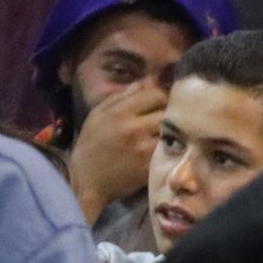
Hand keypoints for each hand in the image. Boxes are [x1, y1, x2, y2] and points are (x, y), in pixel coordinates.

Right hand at [67, 80, 166, 224]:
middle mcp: (133, 128)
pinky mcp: (151, 165)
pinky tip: (171, 146)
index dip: (161, 96)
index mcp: (119, 112)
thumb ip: (121, 96)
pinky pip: (171, 149)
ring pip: (173, 129)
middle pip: (168, 110)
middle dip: (171, 112)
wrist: (87, 180)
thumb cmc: (91, 145)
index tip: (161, 103)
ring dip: (175, 129)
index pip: (155, 94)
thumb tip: (146, 82)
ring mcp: (144, 147)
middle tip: (170, 116)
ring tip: (173, 130)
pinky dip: (174, 146)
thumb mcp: (98, 115)